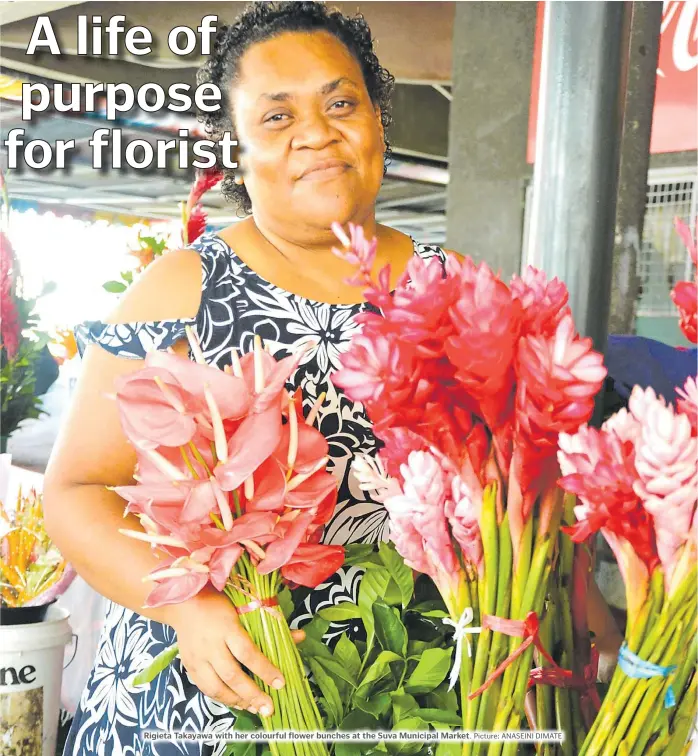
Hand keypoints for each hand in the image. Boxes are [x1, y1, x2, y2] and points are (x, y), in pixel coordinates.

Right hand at [165, 587, 304, 715]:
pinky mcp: (189, 667)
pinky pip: (205, 688)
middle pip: (232, 675)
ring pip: (216, 687)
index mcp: (227, 627)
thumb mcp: (246, 609)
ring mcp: (197, 658)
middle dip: (252, 694)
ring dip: (237, 701)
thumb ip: (272, 626)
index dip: (265, 669)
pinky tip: (236, 702)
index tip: (280, 683)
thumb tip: (300, 637)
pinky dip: (222, 698)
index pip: (248, 653)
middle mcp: (211, 645)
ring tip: (254, 708)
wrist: (184, 603)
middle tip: (269, 707)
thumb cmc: (220, 604)